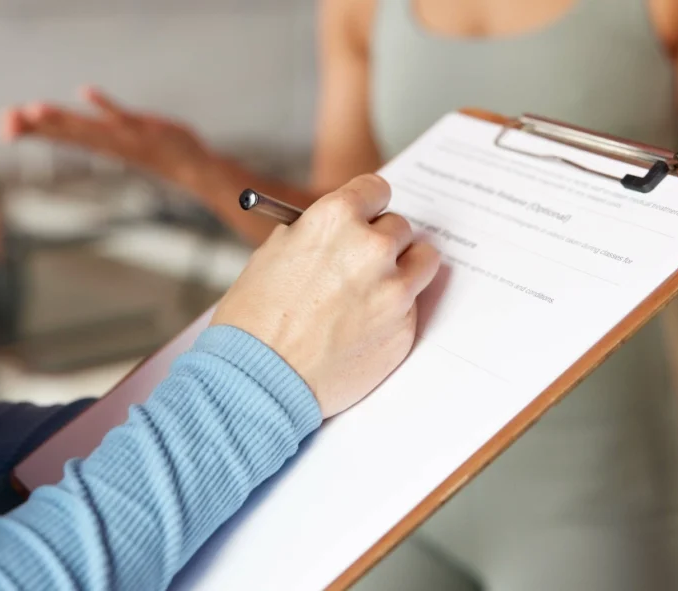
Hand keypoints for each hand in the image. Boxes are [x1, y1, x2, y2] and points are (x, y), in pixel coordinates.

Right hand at [0, 86, 212, 185]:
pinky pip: (121, 117)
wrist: (191, 167)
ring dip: (61, 119)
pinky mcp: (144, 130)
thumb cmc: (150, 150)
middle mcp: (105, 143)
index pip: (58, 136)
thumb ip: (96, 126)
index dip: (31, 131)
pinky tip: (84, 91)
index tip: (3, 126)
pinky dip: (103, 105)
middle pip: (65, 132)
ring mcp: (124, 137)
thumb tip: (77, 107)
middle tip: (7, 120)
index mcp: (97, 144)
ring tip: (34, 109)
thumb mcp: (116, 139)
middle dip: (36, 126)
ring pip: (86, 128)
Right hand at [212, 175, 440, 417]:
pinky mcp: (405, 328)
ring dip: (404, 270)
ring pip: (423, 261)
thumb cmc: (255, 318)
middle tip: (361, 264)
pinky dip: (394, 313)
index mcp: (336, 218)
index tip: (367, 216)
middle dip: (382, 242)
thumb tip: (338, 231)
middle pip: (399, 227)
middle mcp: (372, 248)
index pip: (375, 189)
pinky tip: (362, 327)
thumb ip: (314, 234)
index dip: (368, 206)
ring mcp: (393, 290)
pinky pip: (412, 307)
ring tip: (376, 290)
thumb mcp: (273, 254)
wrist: (259, 378)